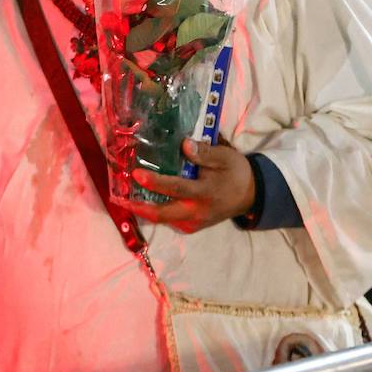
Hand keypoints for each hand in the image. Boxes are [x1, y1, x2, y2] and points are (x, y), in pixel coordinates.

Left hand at [124, 138, 255, 233]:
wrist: (251, 195)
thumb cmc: (236, 172)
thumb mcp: (225, 157)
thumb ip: (204, 153)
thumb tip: (184, 145)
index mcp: (205, 193)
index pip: (176, 188)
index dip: (155, 182)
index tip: (136, 174)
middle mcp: (197, 211)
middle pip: (163, 214)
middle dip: (139, 207)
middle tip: (121, 197)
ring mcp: (195, 222)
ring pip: (164, 219)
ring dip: (145, 210)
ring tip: (127, 197)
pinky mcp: (193, 226)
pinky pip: (171, 221)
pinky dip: (157, 212)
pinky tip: (145, 201)